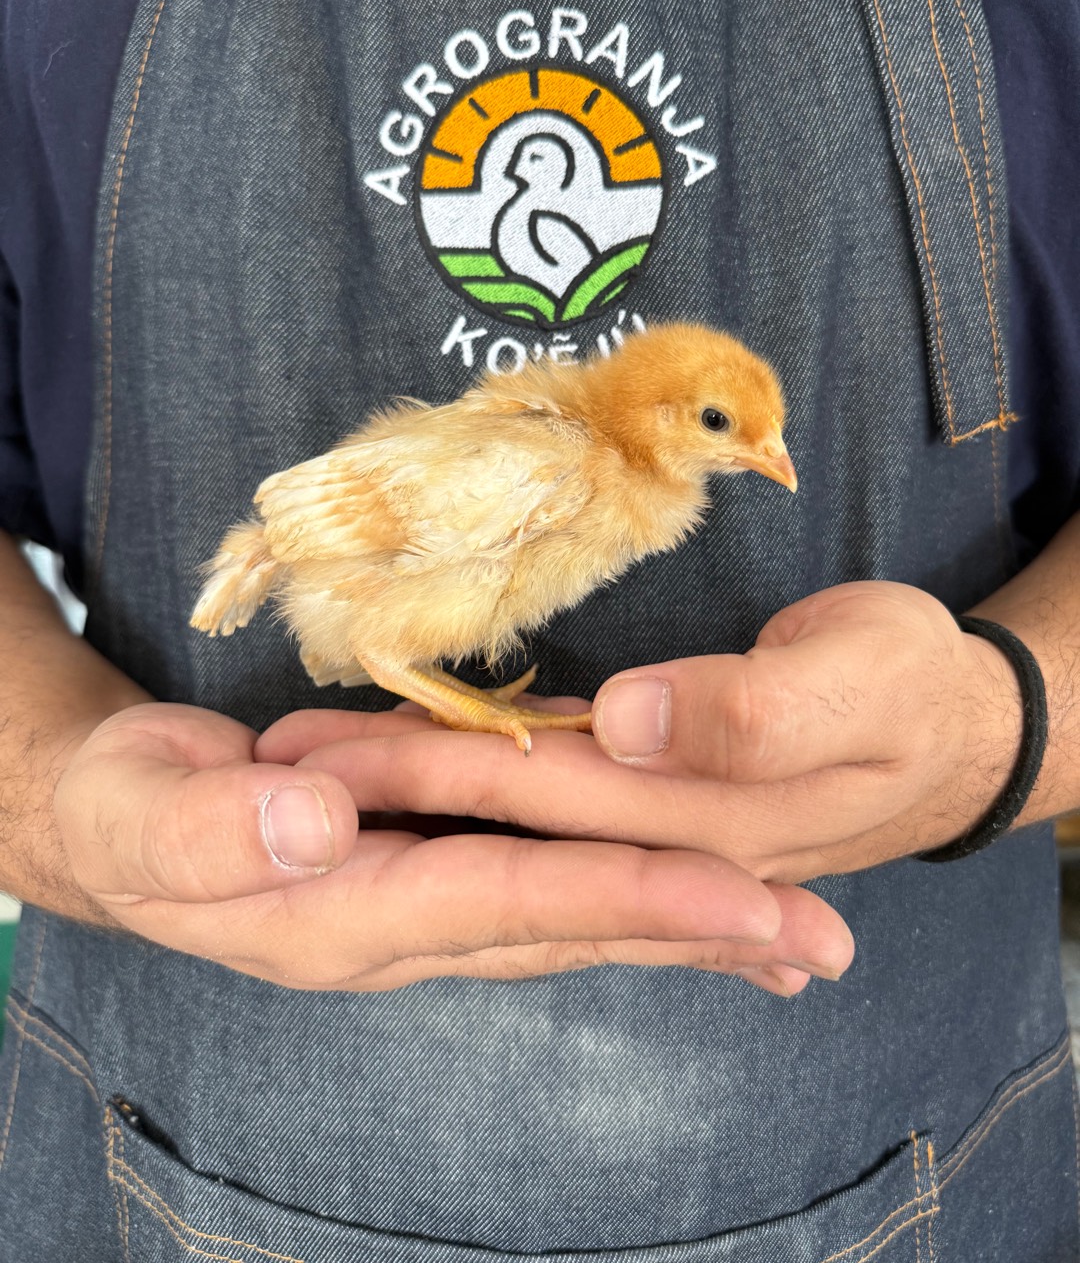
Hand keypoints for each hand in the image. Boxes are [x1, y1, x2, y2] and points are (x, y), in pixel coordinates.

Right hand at [52, 700, 850, 992]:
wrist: (120, 825)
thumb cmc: (127, 810)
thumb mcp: (138, 810)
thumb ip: (214, 827)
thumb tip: (315, 821)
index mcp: (345, 914)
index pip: (511, 902)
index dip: (626, 897)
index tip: (742, 898)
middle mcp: (407, 930)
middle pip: (574, 931)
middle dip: (697, 932)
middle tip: (824, 939)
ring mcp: (425, 913)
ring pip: (575, 924)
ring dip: (684, 929)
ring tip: (793, 938)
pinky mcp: (433, 881)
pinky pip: (549, 897)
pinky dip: (628, 902)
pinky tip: (690, 902)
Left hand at [280, 583, 1019, 954]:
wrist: (972, 731)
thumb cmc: (926, 689)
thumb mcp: (870, 683)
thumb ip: (749, 714)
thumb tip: (621, 723)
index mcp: (698, 818)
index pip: (529, 804)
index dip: (422, 776)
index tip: (317, 762)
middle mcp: (651, 849)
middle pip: (496, 822)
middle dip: (386, 793)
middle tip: (274, 756)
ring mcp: (653, 840)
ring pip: (515, 825)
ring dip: (420, 801)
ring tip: (315, 770)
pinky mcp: (661, 810)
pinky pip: (555, 819)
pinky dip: (489, 806)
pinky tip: (440, 798)